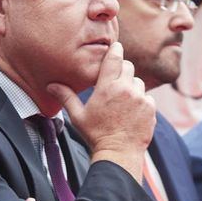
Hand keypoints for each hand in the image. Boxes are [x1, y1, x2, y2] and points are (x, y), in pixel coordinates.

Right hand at [47, 42, 154, 180]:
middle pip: (128, 66)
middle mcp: (126, 89)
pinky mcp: (150, 108)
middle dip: (122, 70)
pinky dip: (141, 101)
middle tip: (115, 81)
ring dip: (132, 87)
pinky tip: (132, 113)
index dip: (115, 50)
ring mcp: (140, 98)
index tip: (115, 46)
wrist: (119, 153)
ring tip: (122, 101)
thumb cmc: (96, 135)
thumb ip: (66, 97)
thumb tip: (51, 85)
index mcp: (107, 87)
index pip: (114, 58)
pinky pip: (147, 97)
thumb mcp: (78, 116)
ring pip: (138, 82)